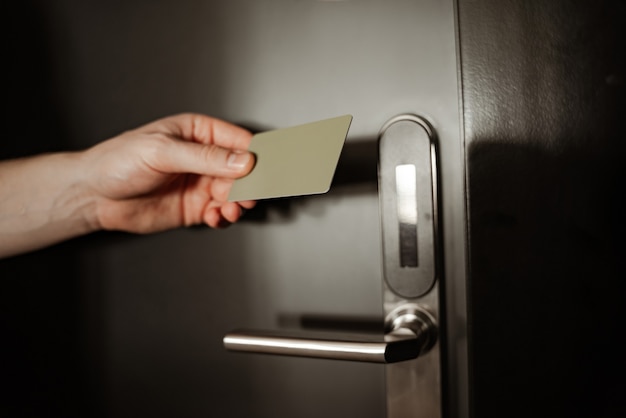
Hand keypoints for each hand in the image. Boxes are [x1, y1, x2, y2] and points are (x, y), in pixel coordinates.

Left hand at [83, 113, 255, 232]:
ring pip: (235, 194)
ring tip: (231, 208)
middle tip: (249, 194)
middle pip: (242, 170)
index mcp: (198, 132)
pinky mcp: (195, 208)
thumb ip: (205, 158)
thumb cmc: (118, 162)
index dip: (255, 154)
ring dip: (238, 203)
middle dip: (250, 184)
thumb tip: (242, 161)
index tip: (268, 167)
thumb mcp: (162, 152)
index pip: (238, 140)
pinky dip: (224, 218)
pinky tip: (217, 217)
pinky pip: (221, 213)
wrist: (94, 196)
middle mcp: (203, 158)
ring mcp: (201, 184)